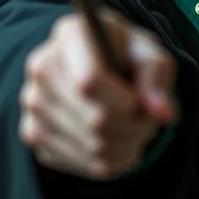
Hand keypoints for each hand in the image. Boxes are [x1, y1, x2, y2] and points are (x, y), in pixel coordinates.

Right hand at [19, 8, 177, 179]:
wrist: (93, 62)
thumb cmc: (125, 53)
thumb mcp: (148, 52)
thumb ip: (157, 77)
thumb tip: (164, 115)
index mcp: (72, 34)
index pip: (90, 81)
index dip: (124, 102)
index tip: (142, 105)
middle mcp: (43, 66)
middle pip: (95, 120)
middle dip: (134, 127)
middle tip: (146, 117)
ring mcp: (34, 103)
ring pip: (92, 147)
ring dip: (126, 145)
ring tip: (132, 125)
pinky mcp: (34, 133)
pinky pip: (82, 164)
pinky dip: (109, 159)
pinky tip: (114, 137)